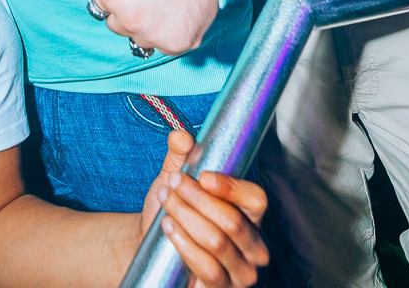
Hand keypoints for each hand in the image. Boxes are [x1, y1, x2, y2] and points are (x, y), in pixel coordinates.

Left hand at [61, 0, 217, 53]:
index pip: (102, 3)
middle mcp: (130, 22)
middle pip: (118, 23)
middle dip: (128, 9)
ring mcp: (155, 36)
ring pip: (140, 37)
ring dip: (146, 25)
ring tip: (162, 0)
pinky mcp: (178, 44)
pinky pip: (165, 45)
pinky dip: (169, 33)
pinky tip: (176, 11)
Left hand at [140, 131, 268, 287]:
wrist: (152, 243)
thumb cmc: (173, 209)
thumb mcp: (174, 177)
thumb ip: (179, 155)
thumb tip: (181, 136)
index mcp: (250, 214)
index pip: (256, 199)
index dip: (231, 187)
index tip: (202, 175)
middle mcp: (252, 246)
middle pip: (231, 220)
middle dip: (196, 198)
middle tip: (173, 184)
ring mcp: (240, 272)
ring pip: (216, 242)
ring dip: (185, 217)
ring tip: (166, 201)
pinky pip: (207, 268)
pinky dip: (184, 244)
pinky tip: (168, 227)